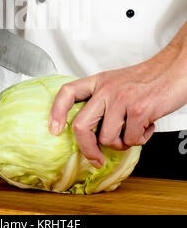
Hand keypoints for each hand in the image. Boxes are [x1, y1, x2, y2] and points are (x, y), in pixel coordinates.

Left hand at [49, 39, 186, 167]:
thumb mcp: (117, 82)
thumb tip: (93, 132)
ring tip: (134, 129)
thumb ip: (103, 100)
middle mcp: (106, 89)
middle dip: (87, 148)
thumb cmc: (148, 79)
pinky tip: (148, 124)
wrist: (175, 69)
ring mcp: (122, 99)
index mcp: (98, 81)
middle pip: (81, 125)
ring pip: (108, 139)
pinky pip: (132, 140)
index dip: (56, 112)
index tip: (54, 130)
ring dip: (122, 142)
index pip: (67, 92)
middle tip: (96, 158)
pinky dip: (141, 139)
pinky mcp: (139, 110)